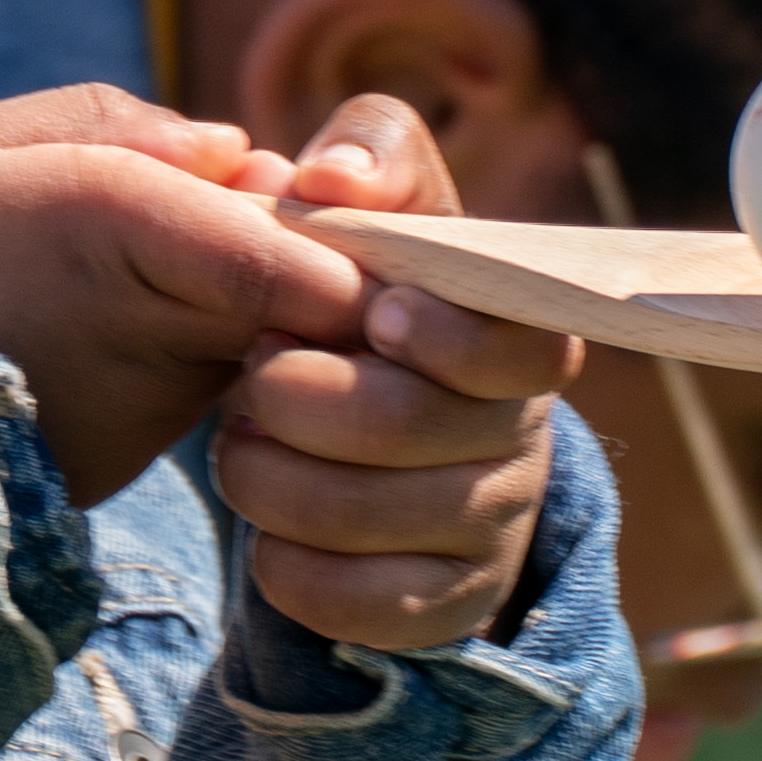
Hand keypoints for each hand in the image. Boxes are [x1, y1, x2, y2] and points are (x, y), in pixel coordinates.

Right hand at [0, 84, 367, 507]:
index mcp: (119, 220)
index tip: (325, 197)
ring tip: (139, 267)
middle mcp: (159, 322)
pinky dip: (196, 349)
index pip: (308, 253)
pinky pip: (210, 380)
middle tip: (241, 205)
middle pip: (307, 285)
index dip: (338, 228)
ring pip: (265, 332)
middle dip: (300, 244)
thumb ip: (111, 124)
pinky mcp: (143, 456)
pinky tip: (112, 328)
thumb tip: (234, 149)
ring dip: (249, 296)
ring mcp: (158, 404)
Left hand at [215, 98, 575, 657]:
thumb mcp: (378, 201)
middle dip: (298, 394)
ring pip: (361, 517)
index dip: (443, 334)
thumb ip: (369, 154)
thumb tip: (332, 180)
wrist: (353, 424)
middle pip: (409, 428)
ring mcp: (486, 528)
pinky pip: (353, 605)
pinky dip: (285, 567)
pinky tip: (266, 529)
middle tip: (253, 370)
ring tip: (240, 443)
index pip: (519, 347)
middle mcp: (521, 437)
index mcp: (520, 335)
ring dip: (267, 476)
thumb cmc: (364, 288)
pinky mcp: (440, 606)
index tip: (370, 311)